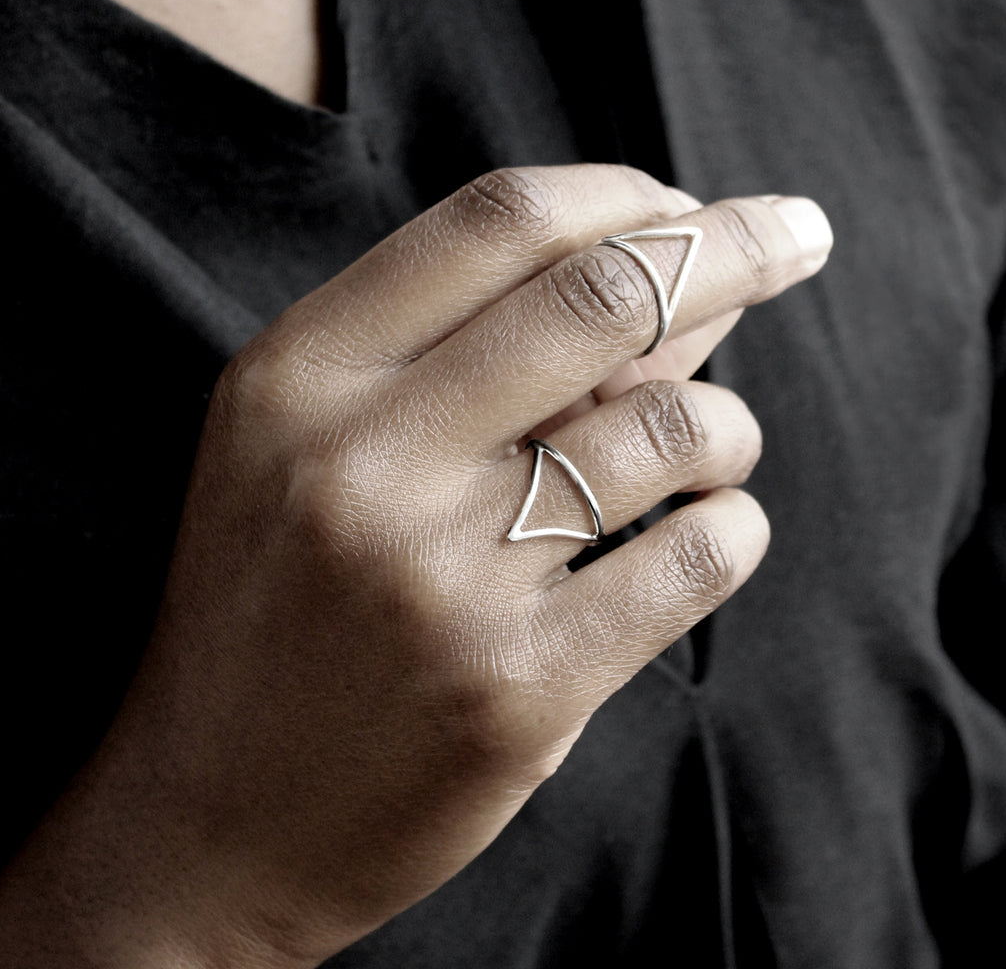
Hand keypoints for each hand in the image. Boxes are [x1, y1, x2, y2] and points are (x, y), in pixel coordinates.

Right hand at [0, 165, 831, 968]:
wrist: (209, 813)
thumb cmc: (271, 605)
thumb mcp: (311, 444)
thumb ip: (462, 345)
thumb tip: (664, 273)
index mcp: (297, 375)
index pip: (496, 221)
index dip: (621, 192)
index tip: (687, 205)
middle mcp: (362, 458)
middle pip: (601, 293)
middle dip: (736, 245)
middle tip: (796, 233)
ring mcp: (439, 578)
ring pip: (669, 424)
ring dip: (726, 419)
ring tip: (711, 443)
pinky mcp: (516, 690)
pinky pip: (697, 558)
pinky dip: (733, 525)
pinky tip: (706, 530)